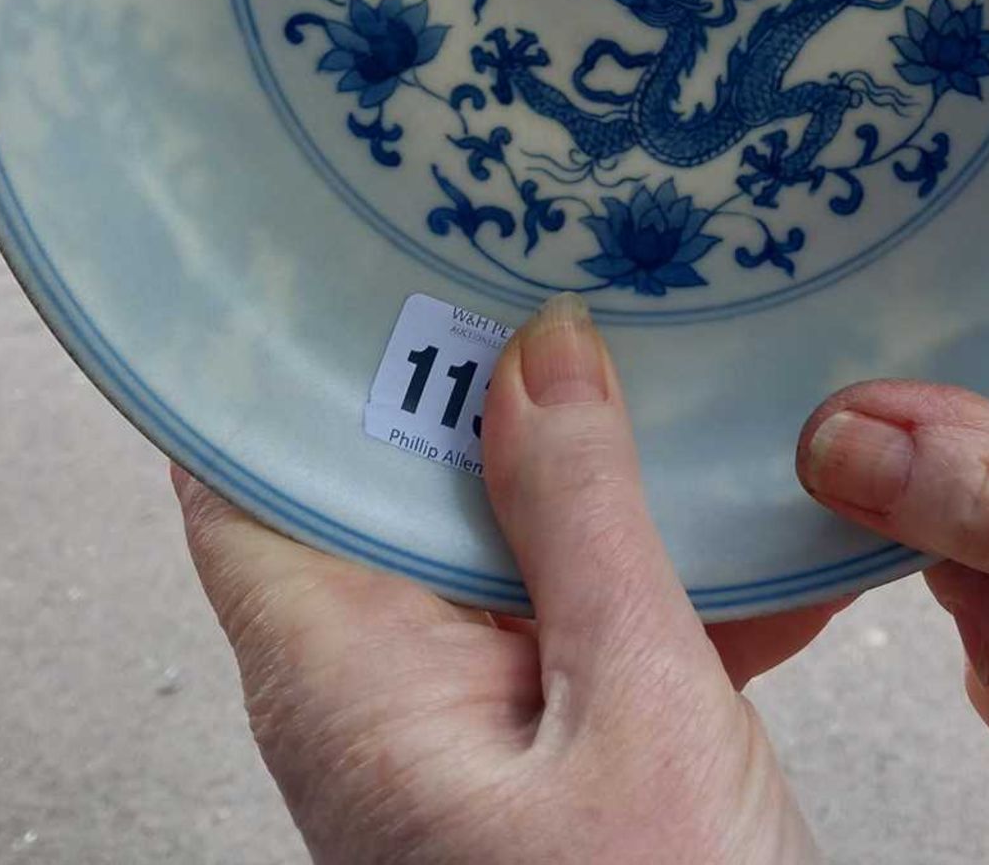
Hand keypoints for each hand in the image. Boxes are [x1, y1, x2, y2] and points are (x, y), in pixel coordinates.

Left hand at [176, 295, 828, 864]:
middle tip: (536, 261)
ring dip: (584, 469)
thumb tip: (539, 350)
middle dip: (462, 380)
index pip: (239, 481)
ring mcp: (464, 721)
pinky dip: (651, 569)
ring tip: (658, 360)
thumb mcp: (640, 705)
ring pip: (495, 541)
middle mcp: (379, 697)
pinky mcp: (545, 744)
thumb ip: (583, 517)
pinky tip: (749, 523)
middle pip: (378, 485)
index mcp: (347, 685)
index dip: (265, 357)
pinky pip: (576, 615)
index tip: (337, 246)